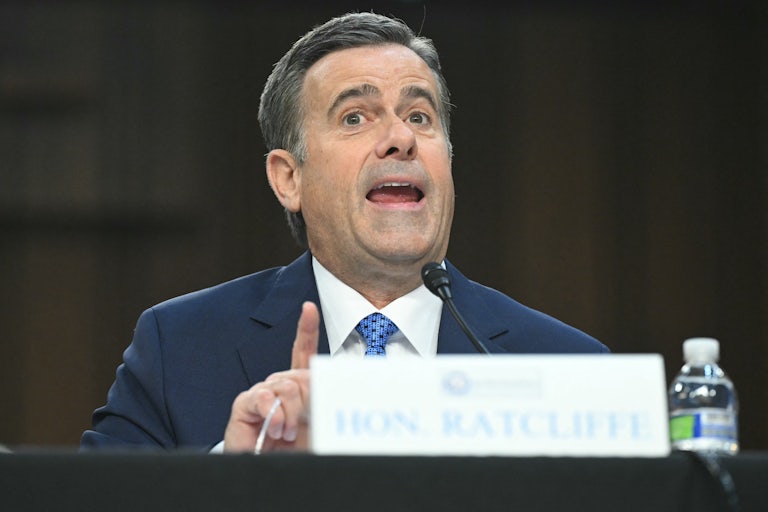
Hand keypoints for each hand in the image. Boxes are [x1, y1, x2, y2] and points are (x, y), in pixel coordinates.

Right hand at [223, 301, 318, 452]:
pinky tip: (275, 428)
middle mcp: (279, 385)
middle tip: (303, 428)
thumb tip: (329, 388)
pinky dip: (274, 414)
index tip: (308, 308)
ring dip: (292, 413)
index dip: (306, 328)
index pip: (302, 351)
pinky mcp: (245, 403)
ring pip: (287, 385)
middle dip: (310, 401)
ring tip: (287, 434)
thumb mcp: (316, 427)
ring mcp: (262, 392)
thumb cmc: (294, 452)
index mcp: (298, 387)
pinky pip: (264, 396)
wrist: (270, 471)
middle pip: (302, 375)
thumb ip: (322, 406)